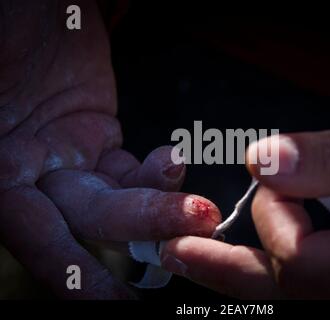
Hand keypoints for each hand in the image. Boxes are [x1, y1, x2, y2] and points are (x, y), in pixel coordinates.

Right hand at [0, 1, 219, 298]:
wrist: (44, 9)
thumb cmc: (16, 24)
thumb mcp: (0, 54)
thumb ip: (7, 108)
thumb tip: (16, 170)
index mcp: (0, 165)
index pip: (31, 231)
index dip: (67, 271)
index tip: (110, 301)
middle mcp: (31, 172)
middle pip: (89, 216)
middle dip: (142, 225)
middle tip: (194, 224)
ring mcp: (70, 159)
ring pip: (118, 197)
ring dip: (161, 204)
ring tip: (200, 204)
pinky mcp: (99, 142)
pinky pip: (132, 171)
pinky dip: (158, 175)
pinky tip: (175, 162)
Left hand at [161, 103, 329, 298]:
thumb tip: (267, 162)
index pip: (303, 266)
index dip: (269, 219)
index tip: (264, 175)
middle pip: (294, 297)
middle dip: (231, 273)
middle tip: (177, 256)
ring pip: (311, 295)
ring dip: (262, 270)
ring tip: (216, 254)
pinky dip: (300, 261)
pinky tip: (285, 233)